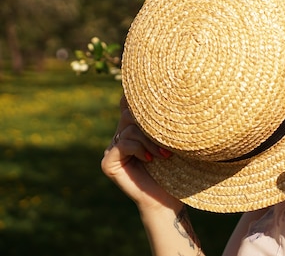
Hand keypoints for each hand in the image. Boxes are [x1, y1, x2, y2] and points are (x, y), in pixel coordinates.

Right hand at [101, 96, 180, 210]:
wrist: (167, 200)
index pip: (128, 105)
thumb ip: (161, 122)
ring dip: (150, 141)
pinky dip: (139, 149)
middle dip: (151, 127)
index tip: (146, 85)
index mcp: (134, 129)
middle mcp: (120, 137)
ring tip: (165, 156)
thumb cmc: (175, 170)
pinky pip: (122, 144)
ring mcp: (112, 150)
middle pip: (130, 114)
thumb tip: (166, 96)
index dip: (133, 96)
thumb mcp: (170, 141)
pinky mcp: (108, 163)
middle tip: (168, 145)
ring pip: (129, 130)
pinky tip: (149, 160)